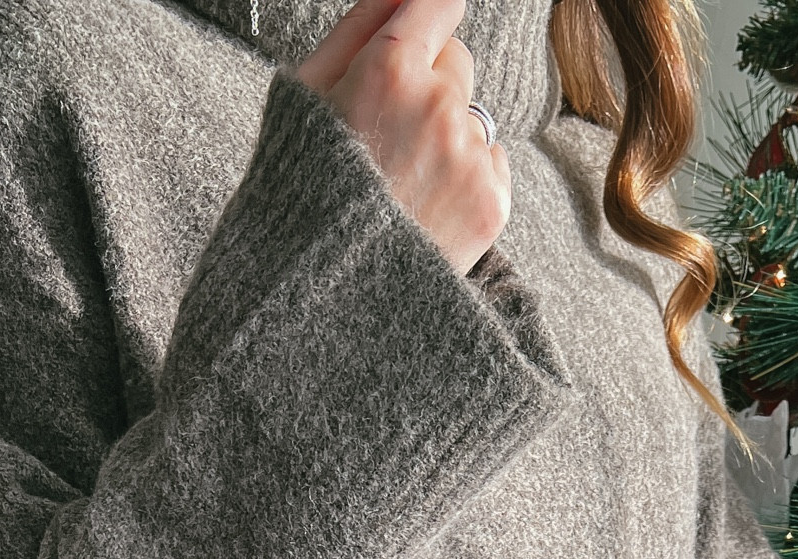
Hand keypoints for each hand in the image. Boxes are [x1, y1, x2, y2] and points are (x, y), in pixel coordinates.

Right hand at [297, 0, 510, 274]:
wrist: (329, 290)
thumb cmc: (305, 186)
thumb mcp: (308, 93)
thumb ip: (359, 25)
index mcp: (390, 69)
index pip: (438, 3)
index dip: (430, 14)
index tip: (424, 26)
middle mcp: (439, 107)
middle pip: (457, 60)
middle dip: (431, 82)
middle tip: (389, 135)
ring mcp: (470, 158)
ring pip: (472, 118)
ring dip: (446, 137)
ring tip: (404, 183)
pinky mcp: (492, 204)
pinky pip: (490, 164)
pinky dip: (466, 179)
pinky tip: (427, 207)